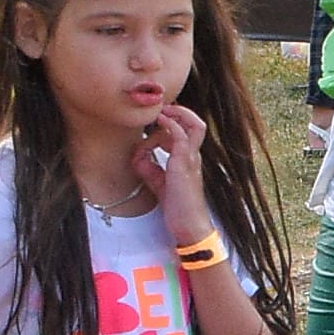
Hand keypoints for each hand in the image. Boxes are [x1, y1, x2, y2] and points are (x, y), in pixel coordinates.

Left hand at [134, 103, 214, 242]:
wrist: (188, 225)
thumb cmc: (177, 207)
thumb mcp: (157, 182)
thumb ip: (148, 166)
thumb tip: (137, 154)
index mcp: (188, 160)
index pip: (186, 132)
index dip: (170, 123)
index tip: (154, 122)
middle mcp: (193, 156)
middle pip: (196, 124)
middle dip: (180, 112)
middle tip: (161, 109)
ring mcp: (191, 159)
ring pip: (194, 125)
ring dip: (178, 114)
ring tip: (162, 112)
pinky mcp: (184, 163)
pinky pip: (181, 136)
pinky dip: (170, 125)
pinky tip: (158, 122)